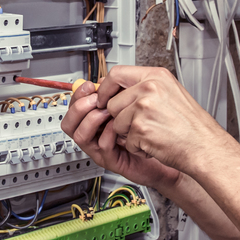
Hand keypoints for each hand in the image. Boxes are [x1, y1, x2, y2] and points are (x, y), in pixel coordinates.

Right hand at [61, 78, 181, 189]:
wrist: (170, 151)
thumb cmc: (152, 129)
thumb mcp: (133, 104)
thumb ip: (117, 94)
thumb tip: (104, 80)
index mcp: (96, 120)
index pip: (74, 107)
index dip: (78, 95)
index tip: (89, 86)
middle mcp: (95, 134)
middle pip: (69, 122)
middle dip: (79, 106)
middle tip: (95, 99)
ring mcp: (101, 148)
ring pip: (80, 135)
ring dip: (91, 119)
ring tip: (106, 111)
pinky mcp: (113, 160)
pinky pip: (102, 146)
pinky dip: (108, 134)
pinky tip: (119, 126)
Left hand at [94, 66, 222, 173]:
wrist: (205, 147)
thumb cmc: (192, 125)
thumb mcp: (170, 93)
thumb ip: (144, 87)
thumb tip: (115, 86)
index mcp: (156, 76)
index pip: (116, 73)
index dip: (106, 88)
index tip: (103, 98)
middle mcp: (149, 88)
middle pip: (112, 102)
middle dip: (119, 117)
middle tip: (138, 125)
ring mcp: (143, 108)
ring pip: (116, 123)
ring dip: (129, 134)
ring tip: (152, 133)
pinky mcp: (140, 128)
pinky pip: (126, 141)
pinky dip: (138, 147)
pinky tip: (154, 143)